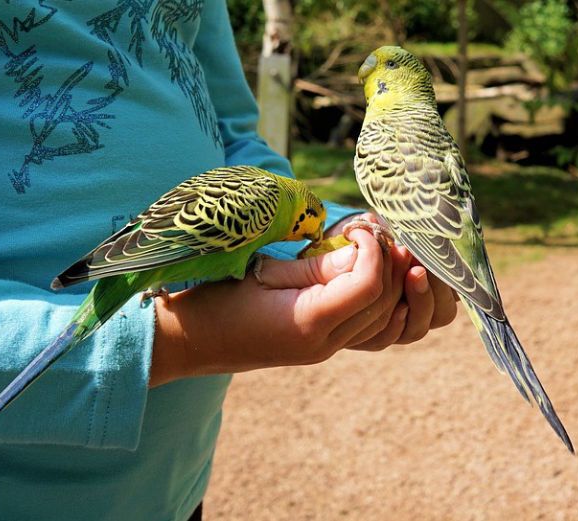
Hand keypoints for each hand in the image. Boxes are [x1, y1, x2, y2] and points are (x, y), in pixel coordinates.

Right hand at [150, 220, 457, 386]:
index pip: (367, 286)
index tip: (357, 227)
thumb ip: (316, 265)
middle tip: (375, 231)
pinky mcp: (320, 346)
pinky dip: (377, 300)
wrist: (190, 341)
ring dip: (387, 282)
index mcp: (308, 321)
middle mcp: (323, 343)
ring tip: (377, 249)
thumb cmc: (217, 300)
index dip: (373, 251)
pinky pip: (367, 328)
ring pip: (382, 319)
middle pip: (382, 303)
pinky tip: (371, 276)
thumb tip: (360, 249)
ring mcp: (323, 350)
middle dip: (387, 264)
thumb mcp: (265, 272)